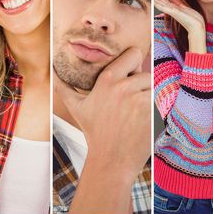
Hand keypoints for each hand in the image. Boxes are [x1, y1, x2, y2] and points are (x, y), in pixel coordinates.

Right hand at [55, 47, 150, 177]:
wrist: (111, 159)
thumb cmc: (94, 132)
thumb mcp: (76, 108)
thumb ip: (63, 87)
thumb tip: (51, 72)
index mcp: (108, 80)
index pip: (133, 54)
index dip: (133, 61)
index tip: (131, 70)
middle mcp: (125, 86)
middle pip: (145, 72)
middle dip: (141, 83)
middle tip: (131, 100)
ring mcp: (141, 98)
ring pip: (154, 86)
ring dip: (149, 95)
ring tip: (137, 110)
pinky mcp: (153, 111)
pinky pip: (161, 100)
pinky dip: (156, 107)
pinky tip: (143, 119)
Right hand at [154, 0, 205, 52]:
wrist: (197, 27)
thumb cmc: (193, 20)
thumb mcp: (185, 8)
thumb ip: (178, 3)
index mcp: (173, 8)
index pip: (163, 0)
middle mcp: (170, 10)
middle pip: (159, 0)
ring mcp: (171, 11)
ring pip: (159, 2)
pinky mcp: (173, 12)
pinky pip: (163, 6)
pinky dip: (158, 1)